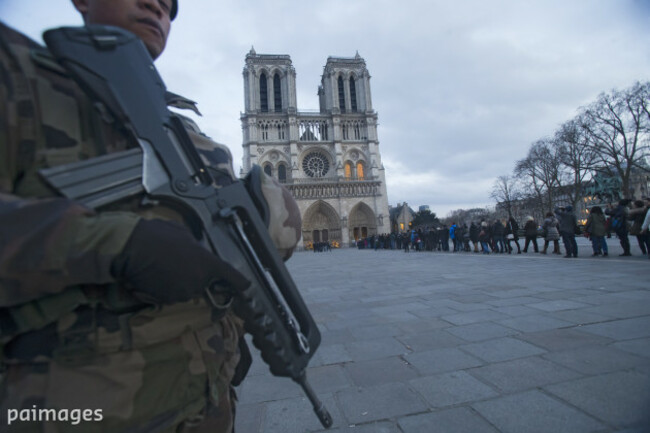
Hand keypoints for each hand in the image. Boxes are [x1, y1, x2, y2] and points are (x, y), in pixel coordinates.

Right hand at [111, 219, 249, 303]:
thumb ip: (196, 246)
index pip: (230, 275)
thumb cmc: (157, 235)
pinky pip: (172, 295)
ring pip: (188, 289)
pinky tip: (156, 274)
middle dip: (196, 275)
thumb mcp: (183, 233)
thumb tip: (196, 249)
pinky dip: (166, 288)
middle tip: (180, 262)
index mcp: (206, 262)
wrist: (131, 248)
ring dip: (180, 281)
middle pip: (204, 283)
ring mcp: (183, 292)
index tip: (246, 286)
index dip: (239, 281)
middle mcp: (199, 280)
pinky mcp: (167, 299)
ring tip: (164, 266)